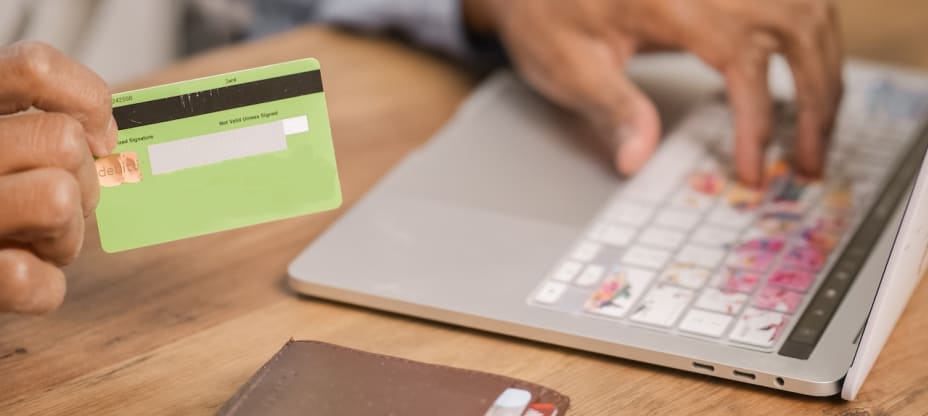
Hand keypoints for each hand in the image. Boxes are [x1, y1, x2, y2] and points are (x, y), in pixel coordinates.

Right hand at [0, 42, 115, 313]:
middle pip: (63, 141)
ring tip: (37, 241)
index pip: (36, 69)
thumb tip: (106, 141)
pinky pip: (36, 282)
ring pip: (58, 199)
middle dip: (85, 181)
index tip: (100, 137)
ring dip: (67, 233)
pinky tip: (17, 275)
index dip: (88, 101)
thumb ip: (40, 126)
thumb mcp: (5, 140)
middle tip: (63, 204)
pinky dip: (42, 286)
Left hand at [464, 0, 842, 184]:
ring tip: (819, 125)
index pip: (743, 61)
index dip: (758, 122)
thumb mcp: (569, 65)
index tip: (754, 169)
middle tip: (810, 158)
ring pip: (808, 9)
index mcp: (672, 0)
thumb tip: (638, 159)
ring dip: (824, 66)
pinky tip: (809, 70)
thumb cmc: (547, 12)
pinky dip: (813, 37)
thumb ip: (613, 109)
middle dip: (817, 97)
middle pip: (798, 26)